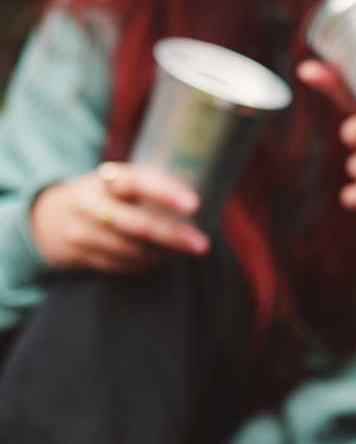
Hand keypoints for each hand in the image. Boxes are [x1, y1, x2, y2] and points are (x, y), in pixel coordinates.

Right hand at [29, 163, 206, 271]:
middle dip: (172, 236)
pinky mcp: (78, 254)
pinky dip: (145, 265)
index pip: (137, 182)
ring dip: (162, 254)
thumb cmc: (110, 194)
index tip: (194, 205)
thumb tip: (213, 190)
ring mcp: (81, 231)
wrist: (53, 214)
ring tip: (188, 251)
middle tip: (202, 245)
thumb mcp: (124, 180)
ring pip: (129, 249)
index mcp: (108, 178)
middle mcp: (90, 203)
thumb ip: (154, 184)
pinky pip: (119, 266)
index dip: (165, 193)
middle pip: (135, 224)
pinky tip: (163, 261)